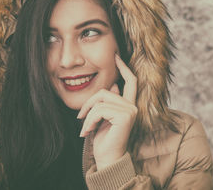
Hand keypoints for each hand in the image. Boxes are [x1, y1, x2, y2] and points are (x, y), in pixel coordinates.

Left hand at [77, 54, 136, 169]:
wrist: (107, 158)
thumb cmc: (104, 139)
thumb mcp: (103, 117)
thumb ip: (109, 102)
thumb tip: (112, 85)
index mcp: (128, 105)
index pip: (131, 81)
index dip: (124, 67)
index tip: (116, 55)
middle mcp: (132, 106)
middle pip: (105, 91)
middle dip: (89, 103)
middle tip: (80, 117)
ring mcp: (130, 111)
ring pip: (100, 100)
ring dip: (88, 115)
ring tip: (85, 128)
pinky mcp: (125, 116)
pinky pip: (99, 110)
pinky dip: (89, 121)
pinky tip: (87, 131)